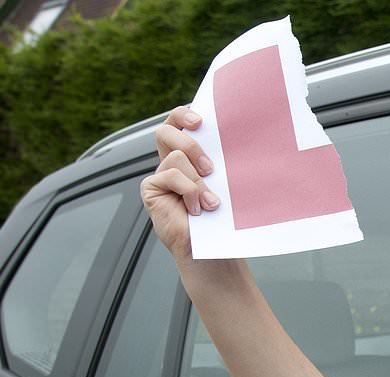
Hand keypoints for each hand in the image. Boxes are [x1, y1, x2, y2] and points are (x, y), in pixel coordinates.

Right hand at [139, 106, 220, 261]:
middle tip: (209, 166)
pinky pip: (169, 175)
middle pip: (164, 131)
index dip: (183, 115)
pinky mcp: (151, 189)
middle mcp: (171, 162)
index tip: (201, 120)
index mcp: (189, 156)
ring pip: (175, 157)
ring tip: (210, 201)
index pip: (179, 123)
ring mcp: (160, 175)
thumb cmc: (222, 218)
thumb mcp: (224, 185)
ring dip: (197, 180)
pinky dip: (188, 191)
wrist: (211, 249)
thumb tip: (237, 142)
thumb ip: (221, 163)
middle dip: (188, 142)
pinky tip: (196, 209)